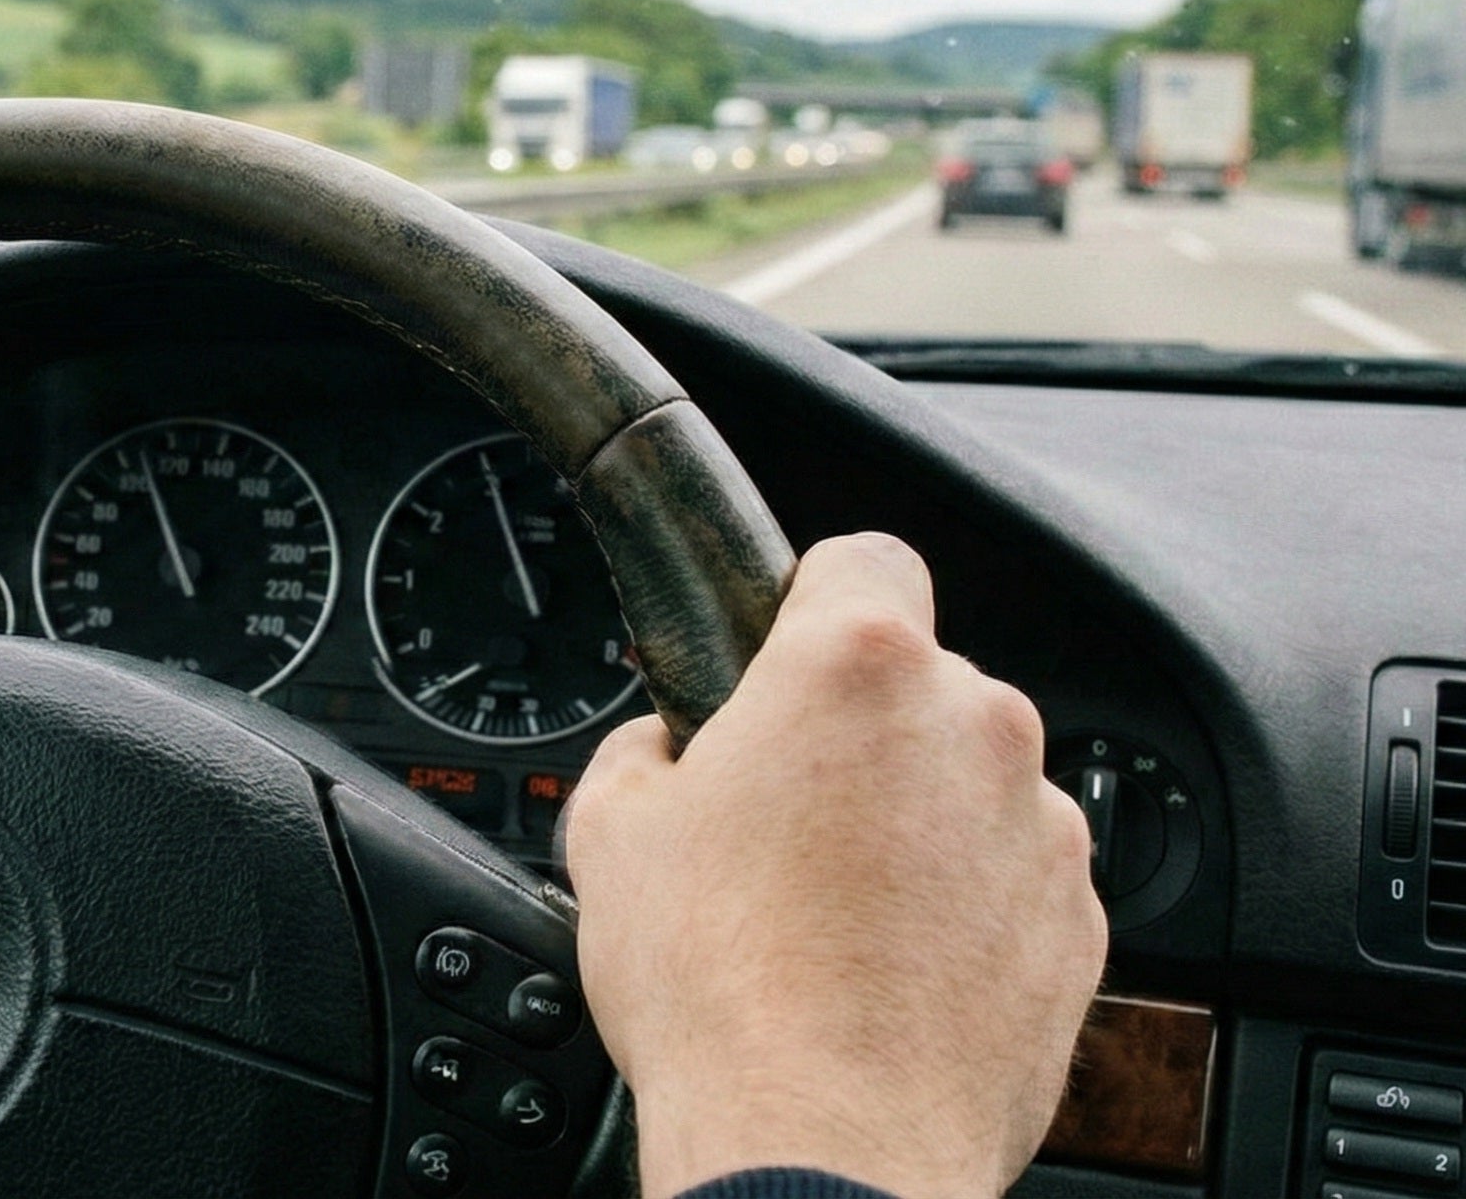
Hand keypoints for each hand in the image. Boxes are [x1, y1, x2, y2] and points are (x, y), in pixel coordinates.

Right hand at [563, 533, 1103, 1198]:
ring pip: (971, 786)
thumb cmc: (721, 991)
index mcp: (857, 666)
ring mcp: (1041, 828)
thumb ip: (644, 752)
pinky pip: (1013, 881)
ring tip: (832, 916)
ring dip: (916, 824)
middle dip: (856, 735)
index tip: (782, 653)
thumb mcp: (612, 835)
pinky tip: (888, 971)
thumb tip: (664, 753)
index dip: (811, 600)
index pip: (862, 556)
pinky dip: (964, 910)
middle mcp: (975, 724)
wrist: (824, 1147)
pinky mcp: (1082, 925)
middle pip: (919, 684)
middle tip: (778, 818)